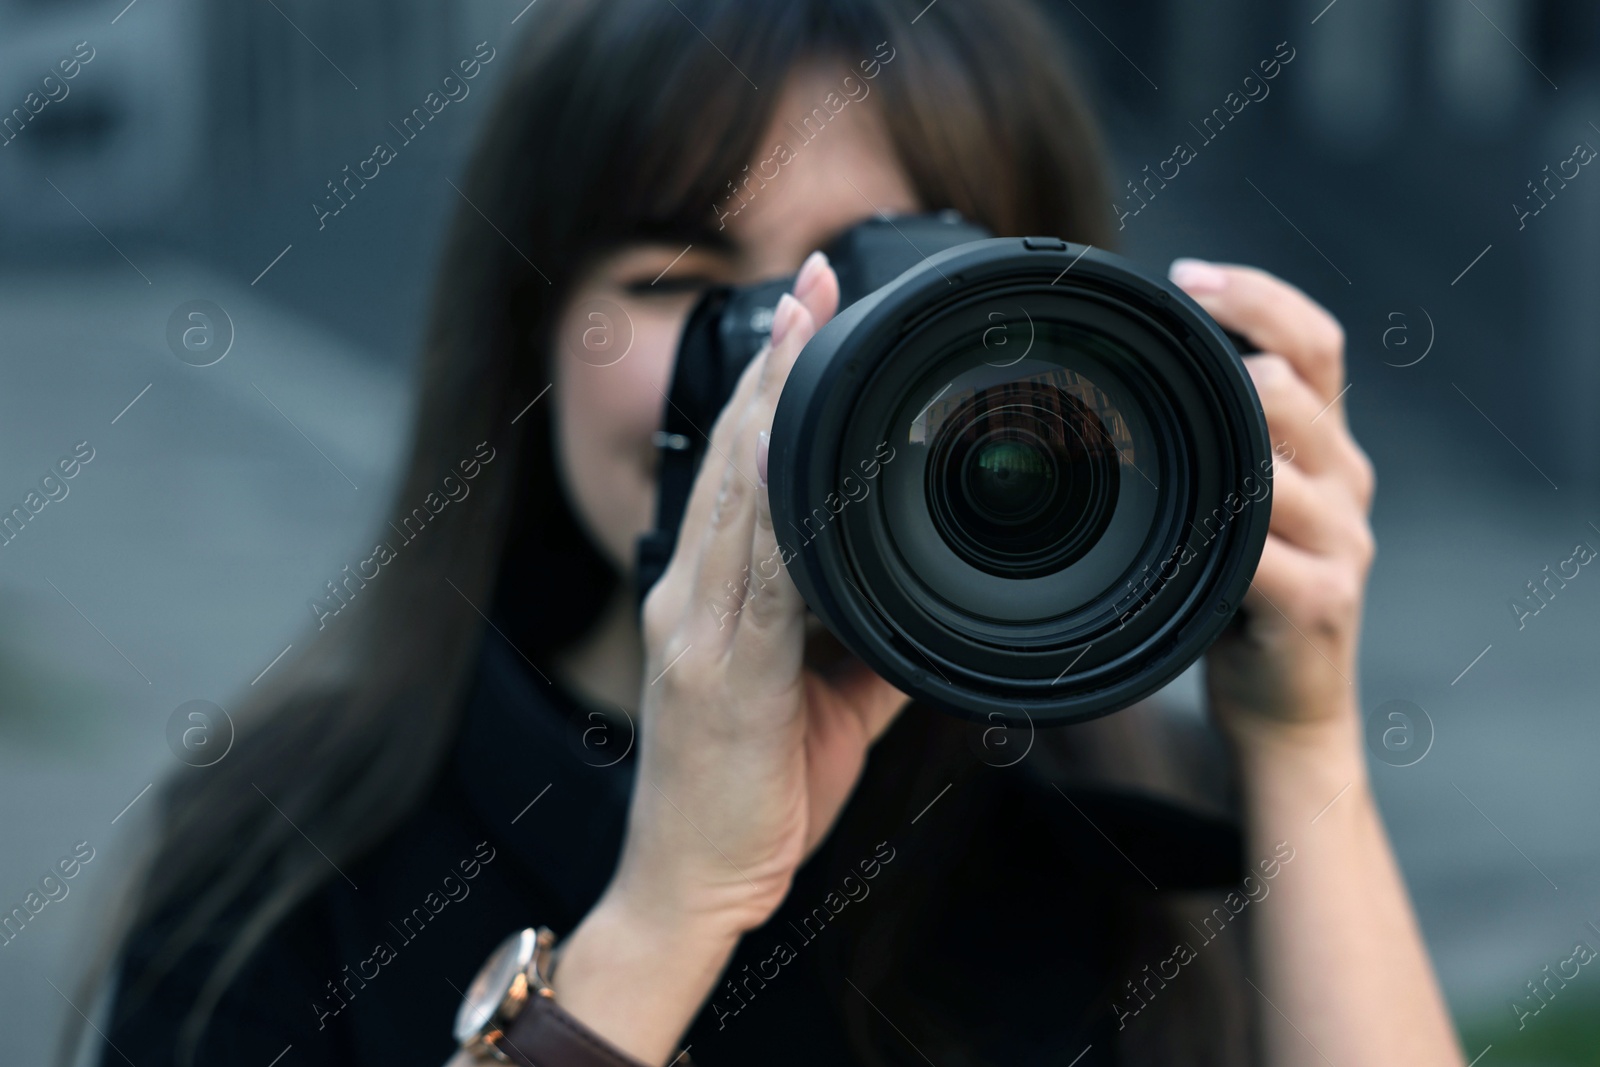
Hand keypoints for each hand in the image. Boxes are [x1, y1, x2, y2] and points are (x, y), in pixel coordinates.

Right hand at [613, 250, 910, 936]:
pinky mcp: (718, 674)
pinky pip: (755, 576)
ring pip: (738, 495)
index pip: (734, 465)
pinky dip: (772, 504)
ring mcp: (695, 630)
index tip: (805, 309)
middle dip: (775, 361)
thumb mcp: (823, 699)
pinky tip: (789, 447)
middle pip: (732, 454)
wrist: (692, 886)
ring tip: (807, 326)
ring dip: (775, 403)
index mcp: (706, 593)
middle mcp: (688, 594)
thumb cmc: (751, 790)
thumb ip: (863, 634)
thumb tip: (918, 589)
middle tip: (812, 278)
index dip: (767, 383)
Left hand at [1168, 259, 1375, 754]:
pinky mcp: (1319, 601)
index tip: (1189, 275)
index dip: (1259, 296)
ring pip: (1279, 465)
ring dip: (1218, 449)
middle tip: (1161, 363)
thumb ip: (1221, 447)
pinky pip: (1263, 554)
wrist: (1286, 707)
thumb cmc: (1245, 599)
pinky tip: (1176, 537)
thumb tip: (1137, 378)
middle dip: (1231, 365)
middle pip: (1298, 388)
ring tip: (1157, 451)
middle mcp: (1345, 484)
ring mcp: (1340, 543)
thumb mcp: (1240, 508)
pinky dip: (1216, 538)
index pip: (1315, 343)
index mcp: (1325, 449)